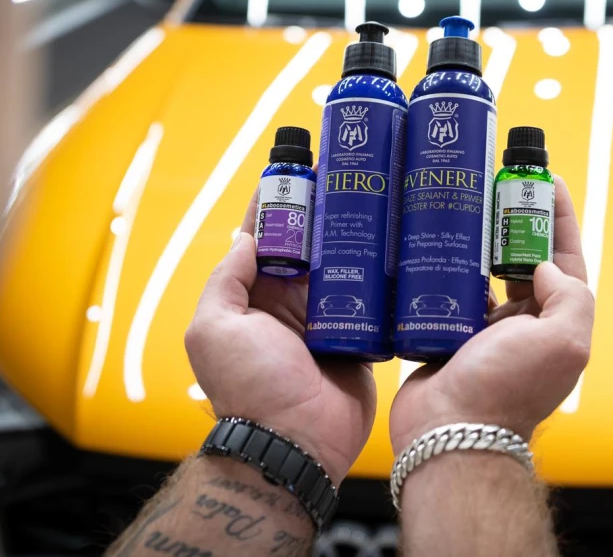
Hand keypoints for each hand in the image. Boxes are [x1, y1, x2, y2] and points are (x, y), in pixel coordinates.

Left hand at [184, 193, 375, 484]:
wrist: (296, 442)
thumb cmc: (250, 388)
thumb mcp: (215, 327)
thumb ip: (227, 279)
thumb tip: (246, 237)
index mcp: (253, 299)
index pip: (263, 239)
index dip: (277, 206)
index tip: (295, 170)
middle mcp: (290, 305)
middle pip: (309, 247)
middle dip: (324, 214)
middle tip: (349, 178)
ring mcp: (328, 319)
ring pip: (343, 266)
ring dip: (356, 239)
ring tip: (378, 202)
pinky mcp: (361, 336)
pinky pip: (372, 299)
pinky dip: (382, 276)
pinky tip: (397, 248)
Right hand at [389, 176, 593, 452]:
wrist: (449, 430)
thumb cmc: (506, 388)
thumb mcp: (562, 341)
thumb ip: (569, 297)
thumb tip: (543, 267)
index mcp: (557, 322)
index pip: (565, 258)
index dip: (559, 217)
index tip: (547, 180)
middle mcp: (525, 324)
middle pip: (523, 259)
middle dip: (514, 221)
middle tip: (496, 185)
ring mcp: (486, 328)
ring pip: (486, 271)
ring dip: (480, 239)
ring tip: (465, 204)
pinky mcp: (448, 330)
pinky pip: (451, 289)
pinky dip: (448, 265)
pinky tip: (436, 241)